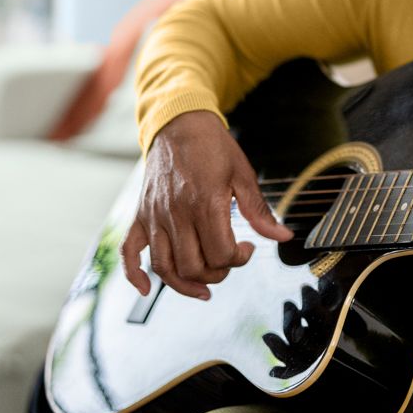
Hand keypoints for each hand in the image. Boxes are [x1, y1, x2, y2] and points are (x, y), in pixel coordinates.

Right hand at [120, 110, 292, 300]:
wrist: (179, 123)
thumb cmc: (212, 147)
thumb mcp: (243, 175)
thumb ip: (260, 211)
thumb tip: (282, 237)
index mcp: (205, 203)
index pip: (220, 253)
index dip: (238, 259)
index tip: (246, 248)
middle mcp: (176, 213)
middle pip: (193, 265)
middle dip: (216, 273)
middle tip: (227, 261)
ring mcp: (154, 216)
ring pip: (164, 266)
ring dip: (184, 284)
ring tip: (203, 287)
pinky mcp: (140, 214)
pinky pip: (129, 251)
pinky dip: (134, 274)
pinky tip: (144, 288)